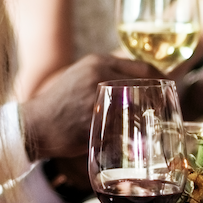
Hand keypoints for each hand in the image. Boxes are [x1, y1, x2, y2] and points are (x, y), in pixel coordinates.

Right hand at [21, 55, 156, 159]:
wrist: (34, 126)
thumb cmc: (59, 106)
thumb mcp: (81, 78)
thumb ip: (106, 77)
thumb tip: (137, 86)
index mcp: (97, 62)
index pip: (143, 67)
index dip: (161, 80)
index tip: (168, 91)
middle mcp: (98, 74)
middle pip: (144, 85)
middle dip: (158, 101)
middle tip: (166, 113)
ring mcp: (96, 96)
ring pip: (137, 107)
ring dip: (148, 119)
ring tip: (152, 127)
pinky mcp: (94, 118)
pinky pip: (123, 126)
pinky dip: (132, 134)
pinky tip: (135, 141)